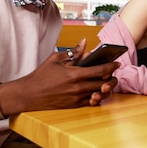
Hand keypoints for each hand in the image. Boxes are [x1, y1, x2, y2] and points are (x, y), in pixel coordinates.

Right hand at [1, 39, 118, 112]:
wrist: (29, 94)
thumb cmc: (41, 76)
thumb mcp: (56, 59)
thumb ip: (73, 52)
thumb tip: (84, 42)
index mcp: (74, 74)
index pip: (99, 70)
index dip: (111, 67)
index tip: (117, 63)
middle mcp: (77, 87)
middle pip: (102, 83)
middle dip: (111, 78)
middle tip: (114, 74)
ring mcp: (76, 98)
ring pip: (99, 94)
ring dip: (106, 88)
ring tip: (107, 82)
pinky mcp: (73, 105)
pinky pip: (91, 102)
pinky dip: (97, 97)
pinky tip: (97, 92)